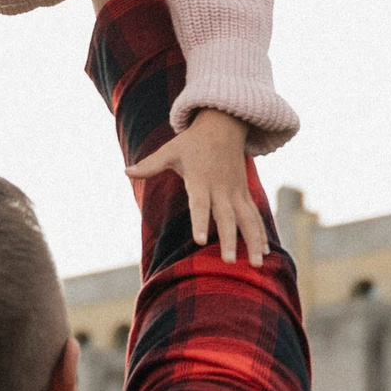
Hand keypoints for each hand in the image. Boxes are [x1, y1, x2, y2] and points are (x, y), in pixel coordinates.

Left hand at [131, 108, 268, 265]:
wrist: (224, 125)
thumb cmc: (193, 142)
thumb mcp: (170, 150)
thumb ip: (150, 165)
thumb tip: (126, 171)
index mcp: (201, 180)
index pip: (200, 205)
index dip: (200, 222)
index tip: (201, 241)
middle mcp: (221, 189)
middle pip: (226, 218)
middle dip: (230, 240)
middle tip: (229, 262)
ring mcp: (236, 193)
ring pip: (247, 220)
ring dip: (253, 242)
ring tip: (256, 264)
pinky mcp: (244, 194)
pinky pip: (254, 216)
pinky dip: (260, 233)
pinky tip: (264, 253)